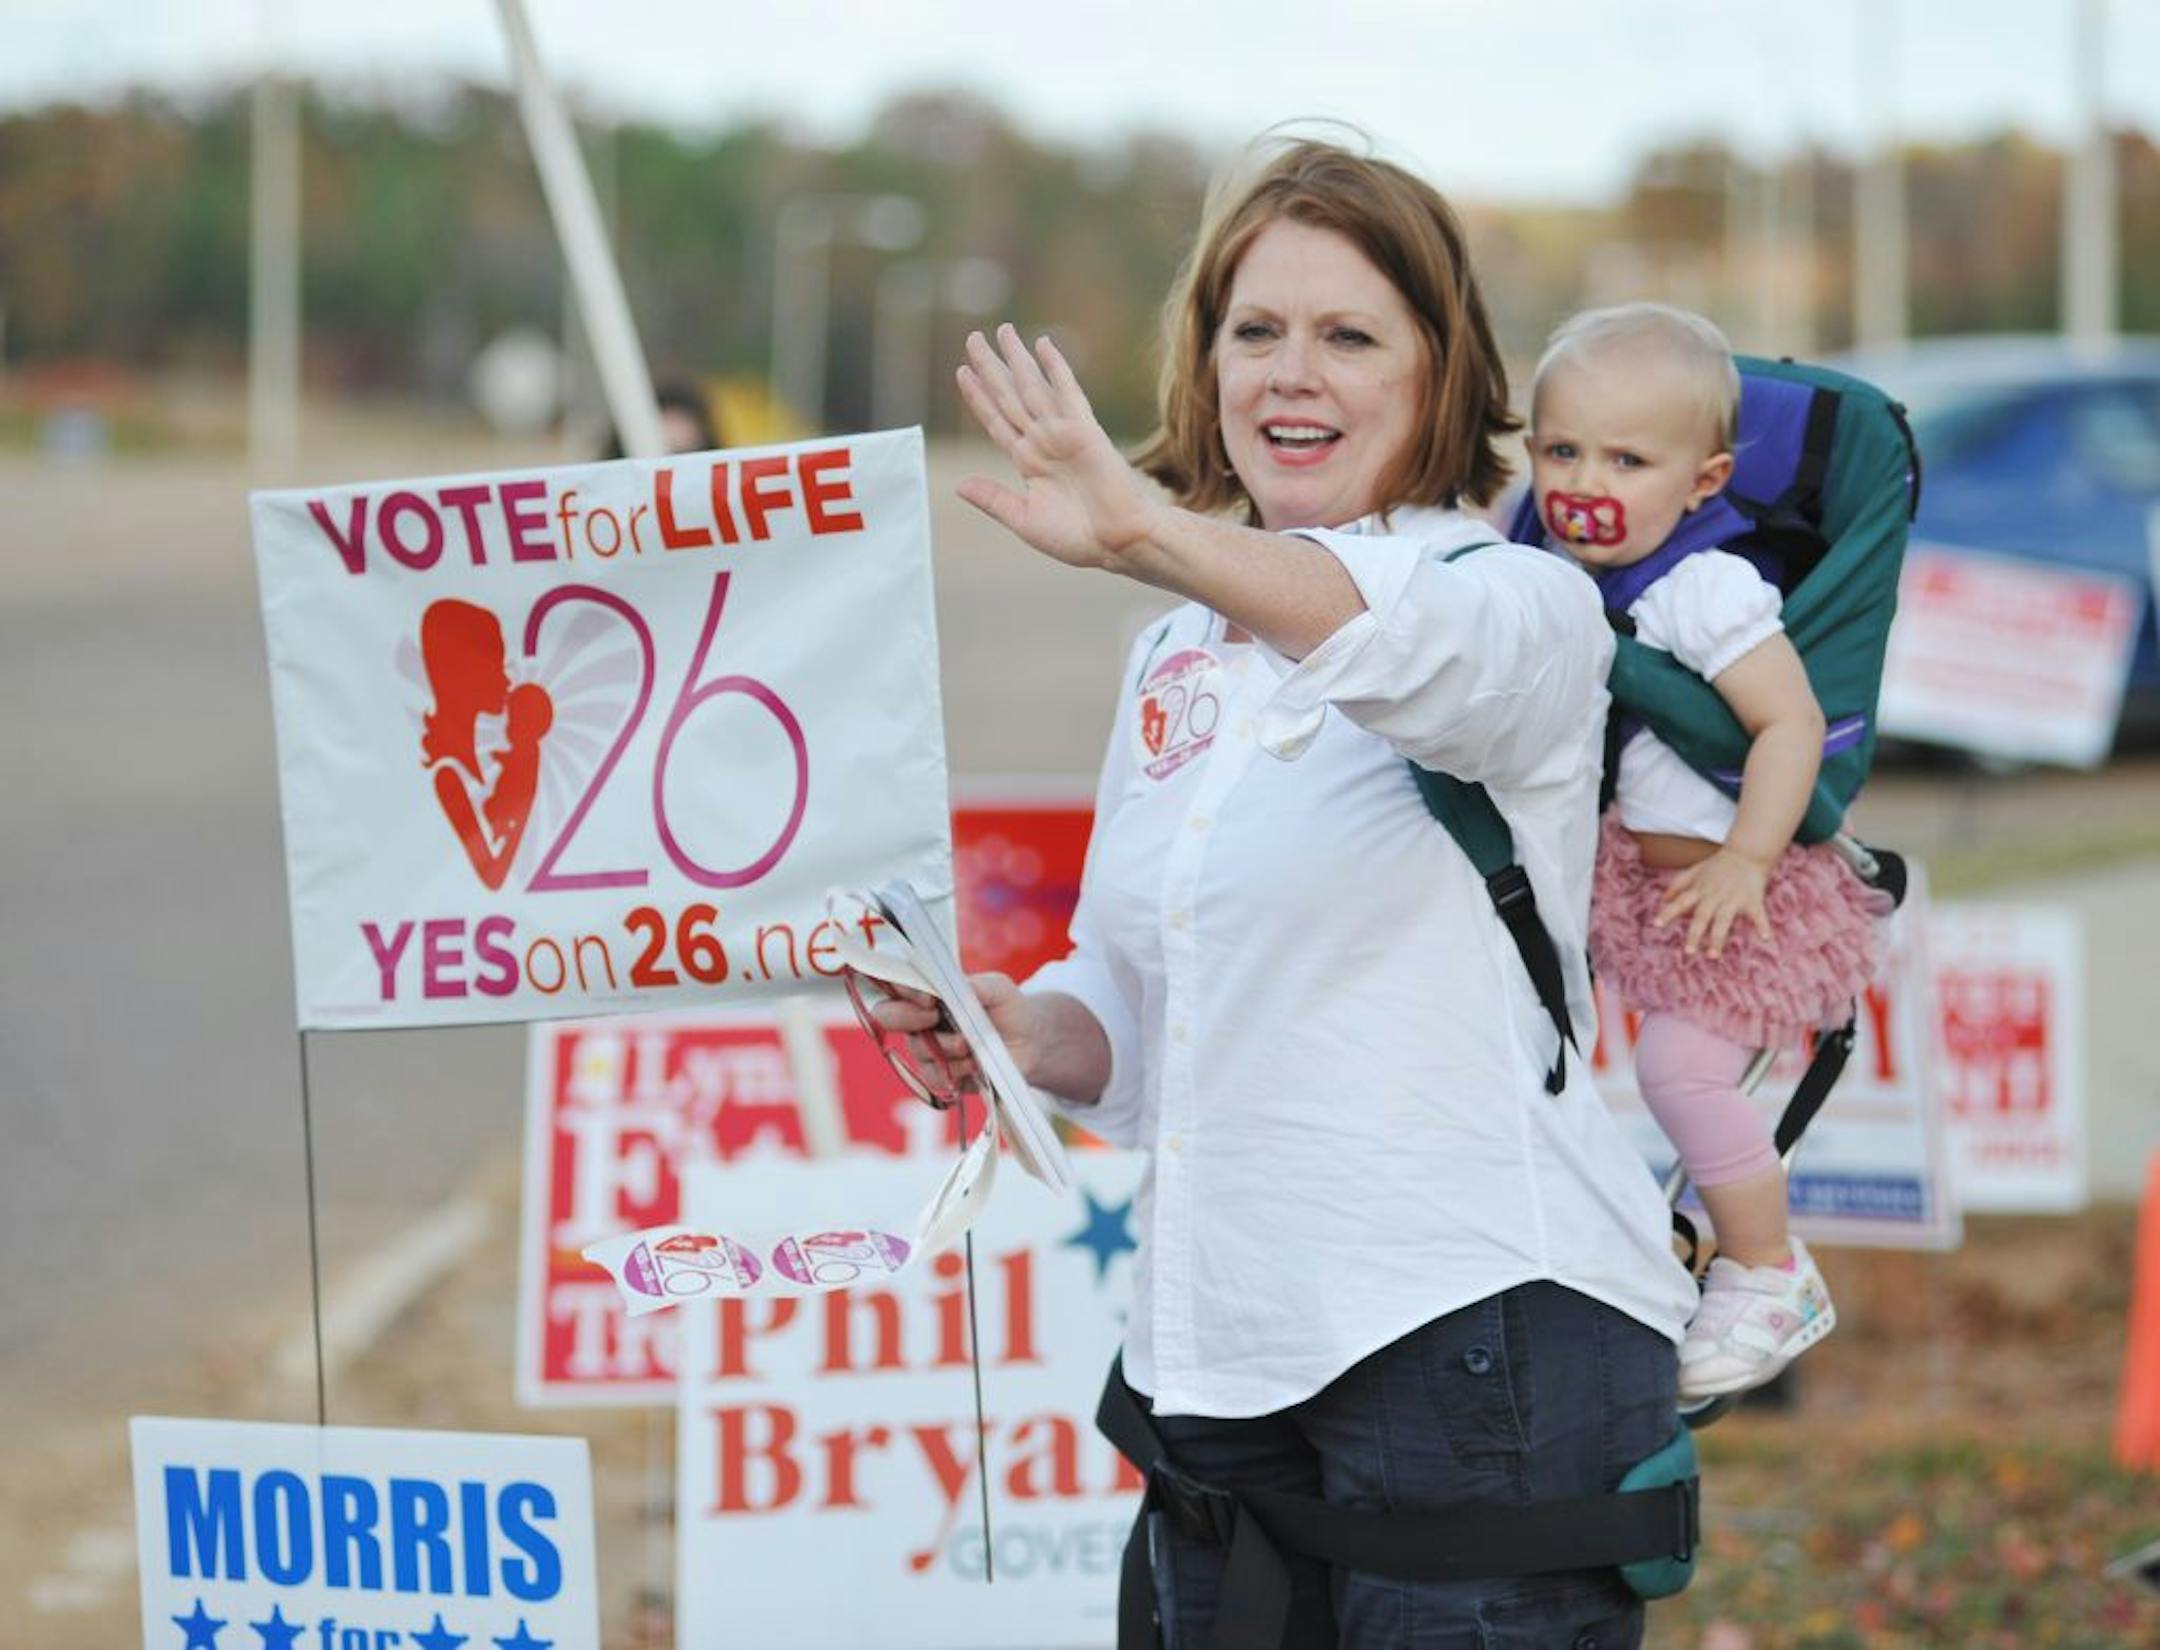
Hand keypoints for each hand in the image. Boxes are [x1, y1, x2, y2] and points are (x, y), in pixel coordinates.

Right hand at [861, 970, 1037, 1101]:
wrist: (1029, 1043)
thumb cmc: (1008, 1009)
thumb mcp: (999, 989)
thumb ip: (977, 985)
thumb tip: (955, 985)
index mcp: (928, 993)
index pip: (897, 985)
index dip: (902, 988)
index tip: (926, 996)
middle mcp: (920, 1020)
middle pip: (888, 1016)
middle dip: (908, 1017)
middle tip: (934, 1017)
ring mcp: (926, 1049)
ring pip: (918, 1049)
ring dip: (945, 1046)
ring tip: (970, 1043)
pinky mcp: (939, 1076)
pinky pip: (933, 1077)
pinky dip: (955, 1070)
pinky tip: (974, 1064)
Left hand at [954, 323, 1161, 570]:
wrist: (1120, 542)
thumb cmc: (1079, 538)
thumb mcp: (1025, 521)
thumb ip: (994, 500)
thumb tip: (959, 486)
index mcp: (1028, 463)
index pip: (997, 421)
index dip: (979, 397)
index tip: (963, 372)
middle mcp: (1043, 442)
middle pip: (1010, 396)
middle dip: (991, 367)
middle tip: (973, 338)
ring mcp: (1063, 434)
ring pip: (1032, 388)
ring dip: (1017, 360)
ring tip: (1002, 331)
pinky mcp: (1085, 430)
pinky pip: (1067, 393)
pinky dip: (1056, 369)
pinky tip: (1044, 345)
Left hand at [1653, 847, 1773, 958]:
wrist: (1747, 853)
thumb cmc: (1719, 865)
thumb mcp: (1696, 871)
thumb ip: (1679, 883)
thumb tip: (1663, 899)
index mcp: (1700, 890)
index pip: (1681, 902)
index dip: (1668, 912)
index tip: (1656, 925)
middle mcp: (1714, 896)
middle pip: (1702, 916)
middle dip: (1695, 934)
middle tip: (1688, 952)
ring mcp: (1733, 898)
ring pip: (1724, 921)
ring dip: (1718, 938)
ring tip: (1713, 956)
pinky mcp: (1752, 900)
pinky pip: (1758, 914)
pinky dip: (1762, 925)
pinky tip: (1766, 938)